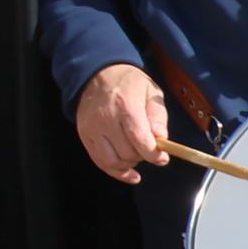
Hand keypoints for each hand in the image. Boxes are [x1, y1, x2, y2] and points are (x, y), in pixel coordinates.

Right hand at [74, 63, 169, 183]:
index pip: (139, 139)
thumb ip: (158, 116)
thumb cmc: (129, 84)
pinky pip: (100, 162)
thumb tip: (161, 139)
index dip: (153, 154)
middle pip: (127, 153)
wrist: (99, 74)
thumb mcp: (151, 92)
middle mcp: (105, 118)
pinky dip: (117, 172)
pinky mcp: (84, 136)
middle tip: (149, 148)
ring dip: (130, 164)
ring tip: (138, 154)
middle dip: (143, 155)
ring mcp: (92, 128)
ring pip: (113, 161)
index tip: (162, 157)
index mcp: (125, 105)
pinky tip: (130, 174)